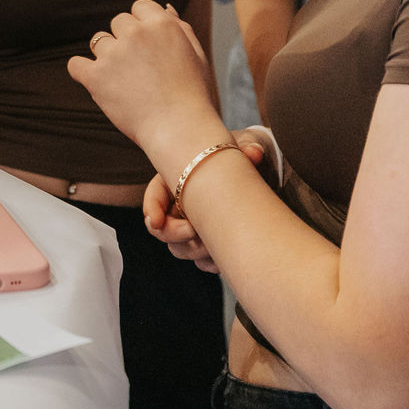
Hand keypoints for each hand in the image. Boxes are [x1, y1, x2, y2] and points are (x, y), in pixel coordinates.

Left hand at [67, 0, 228, 166]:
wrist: (180, 129)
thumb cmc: (192, 95)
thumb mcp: (196, 55)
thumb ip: (179, 28)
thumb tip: (163, 7)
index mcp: (161, 24)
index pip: (139, 7)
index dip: (141, 25)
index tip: (146, 46)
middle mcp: (136, 34)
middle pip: (118, 23)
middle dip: (125, 40)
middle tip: (139, 69)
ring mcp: (114, 54)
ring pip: (98, 42)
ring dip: (107, 56)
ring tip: (125, 81)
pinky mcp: (96, 77)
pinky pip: (75, 64)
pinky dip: (82, 72)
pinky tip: (95, 81)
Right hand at [143, 127, 273, 271]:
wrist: (257, 171)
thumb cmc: (240, 153)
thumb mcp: (242, 146)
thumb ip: (247, 147)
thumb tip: (255, 152)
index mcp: (177, 179)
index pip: (154, 197)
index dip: (151, 209)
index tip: (155, 221)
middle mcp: (180, 205)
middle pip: (163, 229)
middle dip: (177, 234)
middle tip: (196, 230)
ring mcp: (194, 226)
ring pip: (181, 248)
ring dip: (196, 250)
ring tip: (218, 241)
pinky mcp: (210, 242)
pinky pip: (202, 261)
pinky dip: (211, 262)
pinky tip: (226, 255)